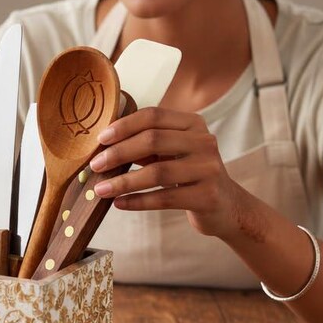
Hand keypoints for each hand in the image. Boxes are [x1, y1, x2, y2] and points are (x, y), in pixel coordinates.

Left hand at [89, 106, 245, 238]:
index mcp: (193, 124)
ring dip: (123, 182)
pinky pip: (165, 198)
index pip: (153, 116)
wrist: (227, 207)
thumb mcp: (172, 152)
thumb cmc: (189, 175)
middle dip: (118, 153)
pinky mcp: (208, 196)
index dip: (124, 126)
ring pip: (157, 172)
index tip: (100, 139)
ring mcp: (209, 169)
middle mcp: (204, 142)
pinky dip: (138, 201)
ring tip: (100, 189)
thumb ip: (145, 144)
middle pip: (153, 140)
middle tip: (95, 165)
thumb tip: (103, 145)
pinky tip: (120, 204)